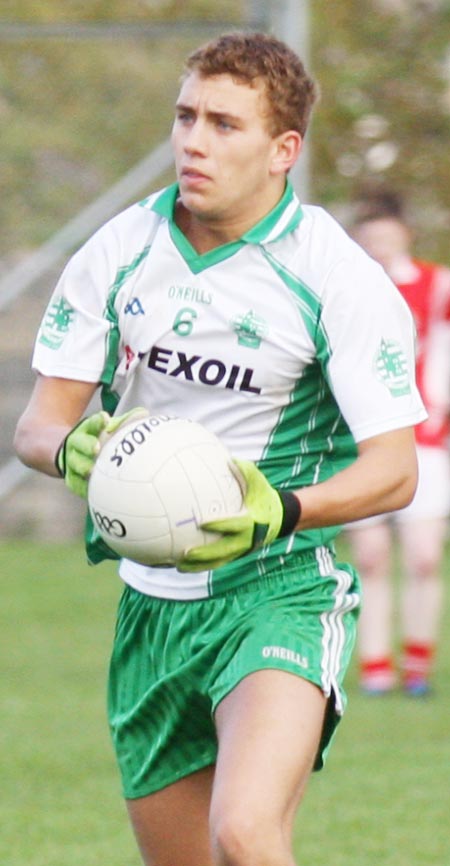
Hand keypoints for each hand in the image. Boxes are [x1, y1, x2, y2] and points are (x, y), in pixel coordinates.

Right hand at [56, 407, 147, 497]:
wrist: (72, 452)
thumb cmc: (98, 439)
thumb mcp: (108, 428)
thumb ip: (124, 421)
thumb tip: (143, 414)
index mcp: (87, 430)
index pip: (92, 423)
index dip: (98, 421)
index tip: (106, 419)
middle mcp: (77, 444)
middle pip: (79, 443)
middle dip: (87, 445)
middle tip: (96, 448)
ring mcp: (72, 460)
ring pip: (75, 463)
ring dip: (83, 467)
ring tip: (92, 471)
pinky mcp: (71, 477)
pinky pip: (75, 484)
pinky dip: (83, 487)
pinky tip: (91, 491)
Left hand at [177, 459, 300, 571]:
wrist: (280, 518)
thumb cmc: (265, 497)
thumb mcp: (260, 483)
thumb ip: (247, 472)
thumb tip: (231, 459)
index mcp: (250, 522)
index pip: (232, 525)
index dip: (218, 525)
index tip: (202, 523)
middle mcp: (245, 540)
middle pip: (222, 551)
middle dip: (204, 554)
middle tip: (185, 553)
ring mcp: (240, 550)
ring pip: (218, 561)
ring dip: (199, 566)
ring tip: (179, 567)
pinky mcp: (236, 555)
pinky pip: (218, 562)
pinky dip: (202, 565)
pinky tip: (185, 565)